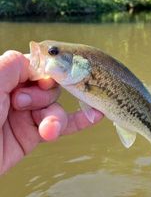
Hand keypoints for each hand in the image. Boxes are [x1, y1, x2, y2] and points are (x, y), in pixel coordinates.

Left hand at [0, 51, 102, 173]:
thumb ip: (14, 65)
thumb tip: (37, 61)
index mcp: (5, 77)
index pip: (37, 66)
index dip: (45, 73)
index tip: (44, 81)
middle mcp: (17, 93)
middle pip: (49, 86)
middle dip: (42, 96)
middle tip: (22, 104)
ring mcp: (26, 114)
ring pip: (55, 107)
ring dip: (53, 118)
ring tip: (46, 130)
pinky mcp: (34, 135)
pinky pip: (61, 126)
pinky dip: (78, 122)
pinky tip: (95, 116)